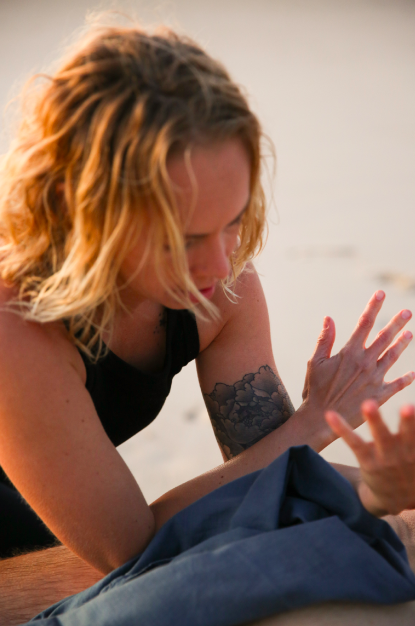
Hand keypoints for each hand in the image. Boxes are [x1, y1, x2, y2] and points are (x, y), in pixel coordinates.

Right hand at [302, 291, 413, 435]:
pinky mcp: (380, 395)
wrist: (320, 419)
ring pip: (393, 356)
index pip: (364, 323)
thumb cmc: (314, 390)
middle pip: (384, 337)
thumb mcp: (315, 362)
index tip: (380, 293)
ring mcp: (374, 378)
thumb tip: (328, 318)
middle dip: (396, 323)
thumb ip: (325, 340)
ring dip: (402, 344)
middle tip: (407, 312)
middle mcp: (365, 362)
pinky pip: (397, 385)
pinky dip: (407, 379)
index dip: (373, 306)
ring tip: (410, 334)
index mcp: (349, 352)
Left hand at [326, 401, 414, 515]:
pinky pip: (354, 443)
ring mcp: (385, 460)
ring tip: (369, 404)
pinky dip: (342, 429)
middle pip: (407, 437)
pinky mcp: (367, 461)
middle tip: (406, 406)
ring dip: (375, 421)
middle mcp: (404, 455)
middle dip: (407, 422)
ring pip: (381, 438)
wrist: (395, 498)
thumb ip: (413, 435)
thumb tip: (411, 409)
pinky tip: (330, 415)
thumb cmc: (409, 466)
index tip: (412, 407)